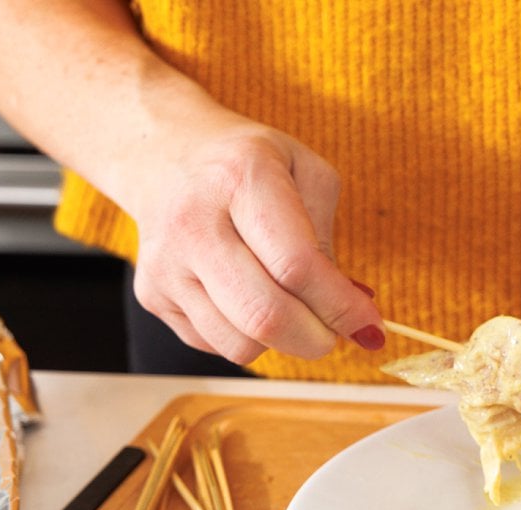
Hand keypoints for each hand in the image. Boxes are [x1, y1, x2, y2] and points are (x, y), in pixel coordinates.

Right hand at [123, 115, 382, 364]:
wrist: (163, 154)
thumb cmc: (245, 165)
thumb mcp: (305, 173)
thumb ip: (329, 241)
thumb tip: (356, 314)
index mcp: (241, 180)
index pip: (297, 266)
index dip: (341, 306)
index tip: (369, 324)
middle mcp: (194, 223)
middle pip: (266, 316)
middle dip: (317, 339)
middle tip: (336, 332)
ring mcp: (166, 264)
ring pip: (240, 343)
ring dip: (282, 341)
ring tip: (291, 308)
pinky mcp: (152, 295)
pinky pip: (215, 345)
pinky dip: (246, 336)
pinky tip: (248, 299)